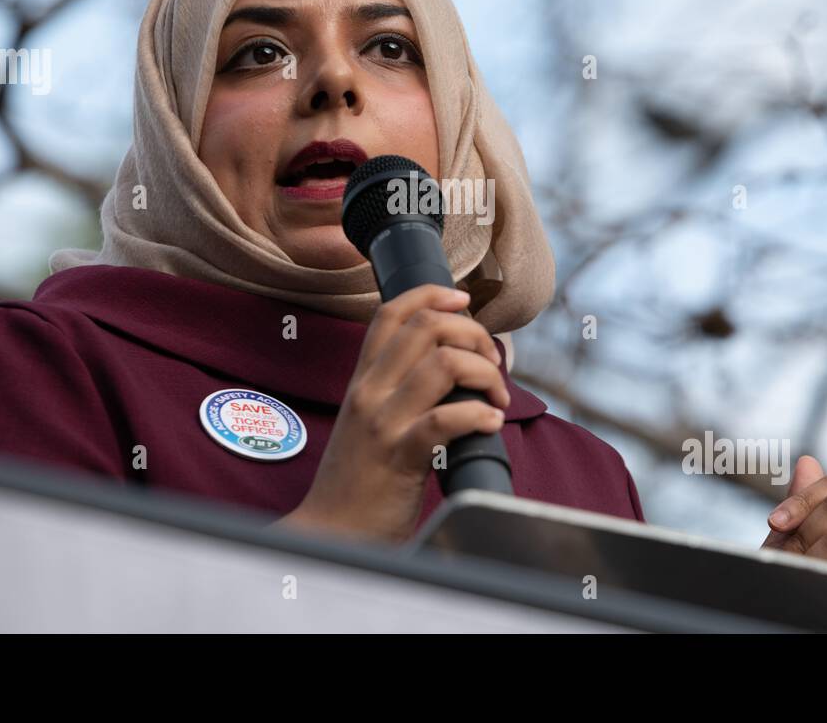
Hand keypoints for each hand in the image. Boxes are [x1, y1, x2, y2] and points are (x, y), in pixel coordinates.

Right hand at [275, 284, 509, 542]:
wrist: (330, 532)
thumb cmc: (357, 479)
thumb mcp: (365, 421)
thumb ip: (395, 390)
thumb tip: (452, 365)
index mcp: (362, 379)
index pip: (391, 312)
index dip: (432, 294)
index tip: (463, 299)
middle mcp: (369, 391)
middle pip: (426, 327)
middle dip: (473, 333)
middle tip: (492, 363)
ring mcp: (383, 422)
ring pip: (444, 364)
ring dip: (486, 374)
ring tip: (496, 398)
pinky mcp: (400, 457)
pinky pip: (447, 419)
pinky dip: (480, 416)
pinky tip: (490, 424)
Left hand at [761, 455, 826, 574]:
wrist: (781, 644)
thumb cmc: (784, 586)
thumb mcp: (784, 544)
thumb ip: (800, 508)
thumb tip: (808, 460)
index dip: (802, 499)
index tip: (774, 523)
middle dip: (802, 527)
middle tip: (793, 560)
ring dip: (805, 546)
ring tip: (803, 575)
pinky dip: (814, 558)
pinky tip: (813, 583)